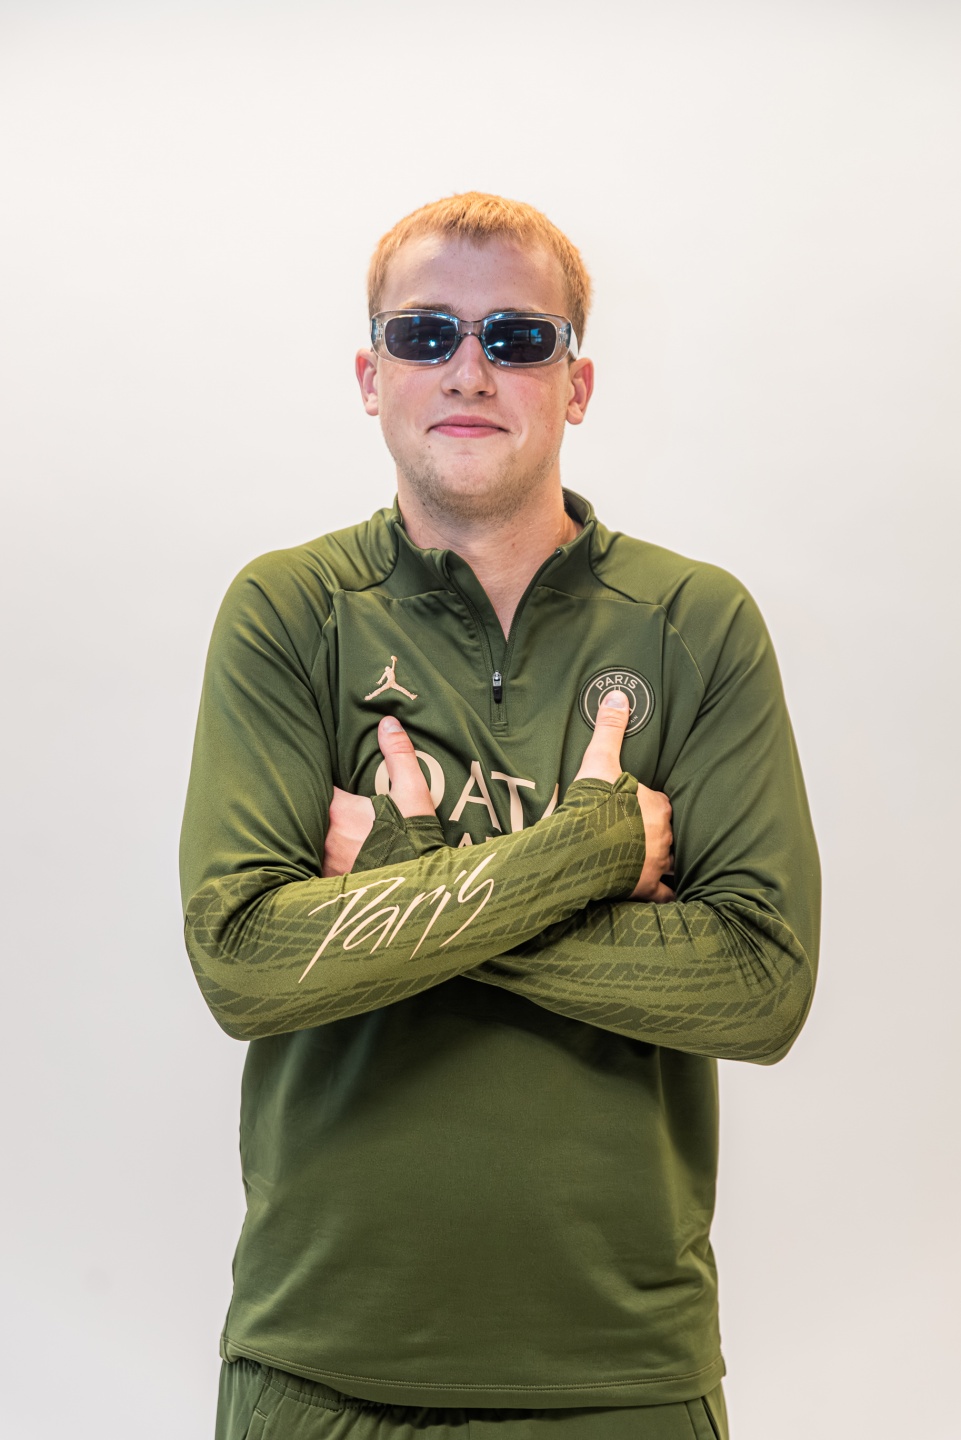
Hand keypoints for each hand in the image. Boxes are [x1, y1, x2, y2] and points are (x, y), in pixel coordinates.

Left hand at [320, 716, 435, 876]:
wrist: (420, 891)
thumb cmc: (416, 841)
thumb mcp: (413, 793)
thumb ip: (399, 755)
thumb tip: (388, 722)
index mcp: (341, 812)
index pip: (314, 788)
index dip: (314, 780)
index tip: (315, 772)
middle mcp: (326, 839)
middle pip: (307, 815)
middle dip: (311, 807)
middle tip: (315, 799)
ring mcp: (327, 865)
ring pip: (310, 843)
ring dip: (314, 835)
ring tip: (320, 829)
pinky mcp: (333, 886)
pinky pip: (317, 868)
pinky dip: (319, 861)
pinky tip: (330, 859)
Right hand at [574, 689, 674, 902]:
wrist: (580, 846)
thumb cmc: (592, 803)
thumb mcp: (599, 759)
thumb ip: (609, 728)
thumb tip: (618, 695)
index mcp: (658, 806)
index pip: (664, 804)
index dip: (653, 805)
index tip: (641, 806)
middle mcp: (663, 836)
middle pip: (670, 833)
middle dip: (658, 832)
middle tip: (643, 833)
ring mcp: (655, 863)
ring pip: (671, 862)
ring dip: (664, 861)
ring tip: (654, 861)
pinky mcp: (644, 887)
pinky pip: (662, 894)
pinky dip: (664, 895)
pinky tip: (664, 896)